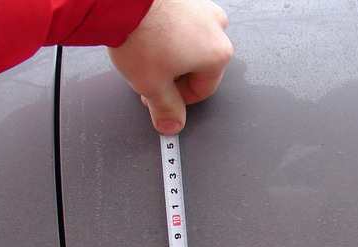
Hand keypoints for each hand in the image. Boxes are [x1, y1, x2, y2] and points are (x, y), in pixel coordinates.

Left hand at [108, 0, 232, 134]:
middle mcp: (216, 28)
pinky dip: (165, 33)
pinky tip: (146, 36)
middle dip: (172, 77)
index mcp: (217, 54)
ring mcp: (201, 7)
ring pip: (188, 44)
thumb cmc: (141, 33)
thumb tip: (172, 124)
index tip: (160, 100)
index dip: (178, 101)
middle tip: (148, 79)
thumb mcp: (152, 85)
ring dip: (169, 55)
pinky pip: (179, 23)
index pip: (203, 90)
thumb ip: (166, 109)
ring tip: (145, 55)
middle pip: (197, 66)